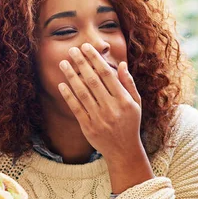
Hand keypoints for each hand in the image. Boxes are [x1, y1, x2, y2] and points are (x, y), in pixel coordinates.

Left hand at [58, 43, 145, 162]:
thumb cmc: (131, 123)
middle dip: (81, 63)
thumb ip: (128, 83)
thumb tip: (121, 64)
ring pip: (82, 93)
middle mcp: (111, 108)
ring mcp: (99, 118)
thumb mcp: (136, 103)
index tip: (87, 48)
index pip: (107, 74)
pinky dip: (68, 95)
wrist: (123, 150)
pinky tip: (62, 84)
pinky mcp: (88, 127)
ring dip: (71, 76)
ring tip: (63, 63)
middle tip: (72, 50)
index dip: (95, 59)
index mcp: (124, 100)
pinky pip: (76, 108)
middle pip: (93, 81)